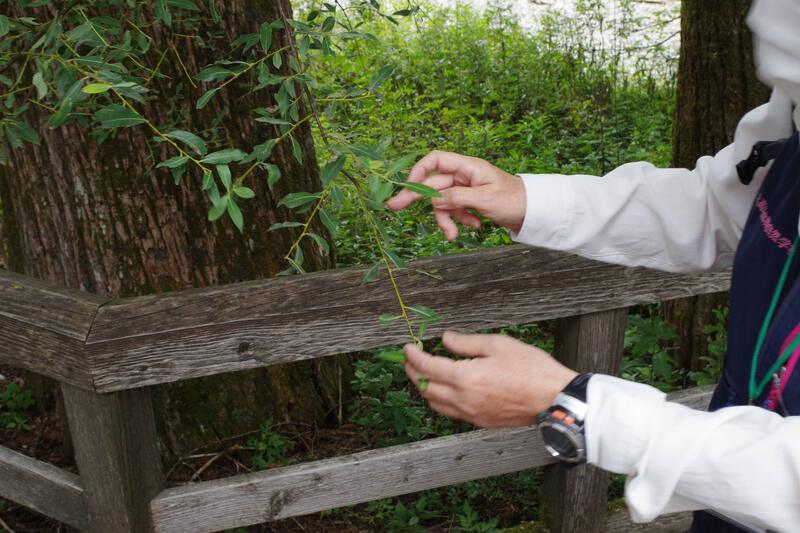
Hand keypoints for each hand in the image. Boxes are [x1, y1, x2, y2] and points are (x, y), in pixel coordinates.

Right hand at [385, 151, 525, 239]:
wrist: (532, 212)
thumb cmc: (514, 200)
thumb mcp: (485, 200)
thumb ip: (458, 198)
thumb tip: (434, 200)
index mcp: (468, 167)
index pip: (436, 160)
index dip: (419, 171)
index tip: (409, 186)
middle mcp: (464, 176)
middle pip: (433, 184)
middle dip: (417, 197)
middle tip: (394, 207)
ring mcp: (466, 189)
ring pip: (443, 202)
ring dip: (446, 219)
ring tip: (454, 235)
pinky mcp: (469, 202)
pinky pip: (454, 210)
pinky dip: (459, 220)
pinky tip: (474, 226)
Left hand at [403, 331, 576, 427]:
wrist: (554, 398)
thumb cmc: (531, 368)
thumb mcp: (498, 344)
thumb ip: (467, 342)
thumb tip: (445, 339)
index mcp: (466, 378)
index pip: (428, 368)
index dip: (414, 356)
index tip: (408, 347)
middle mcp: (464, 399)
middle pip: (425, 388)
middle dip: (413, 373)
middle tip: (410, 360)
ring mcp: (471, 414)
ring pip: (435, 404)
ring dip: (424, 388)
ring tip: (422, 375)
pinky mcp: (481, 422)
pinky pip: (450, 412)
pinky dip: (440, 400)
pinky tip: (444, 390)